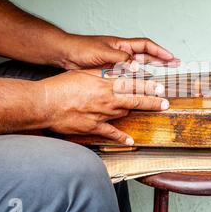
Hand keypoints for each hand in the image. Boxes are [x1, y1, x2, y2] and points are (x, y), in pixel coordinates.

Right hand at [40, 70, 168, 144]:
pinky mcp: (93, 127)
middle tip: (165, 102)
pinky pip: (111, 133)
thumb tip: (115, 71)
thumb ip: (101, 73)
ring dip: (136, 110)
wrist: (45, 103)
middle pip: (134, 100)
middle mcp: (106, 100)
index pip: (132, 85)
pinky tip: (131, 140)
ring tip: (149, 110)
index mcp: (104, 84)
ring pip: (124, 112)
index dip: (149, 87)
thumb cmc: (61, 86)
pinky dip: (122, 136)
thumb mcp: (83, 73)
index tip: (161, 88)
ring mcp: (101, 115)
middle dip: (152, 101)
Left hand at [59, 35, 179, 70]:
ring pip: (138, 68)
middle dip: (161, 60)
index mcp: (122, 45)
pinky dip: (136, 81)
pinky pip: (127, 77)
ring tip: (162, 79)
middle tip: (175, 65)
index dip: (160, 51)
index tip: (172, 58)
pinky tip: (141, 87)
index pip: (146, 46)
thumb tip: (137, 68)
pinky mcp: (110, 71)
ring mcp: (117, 62)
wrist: (66, 54)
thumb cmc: (82, 49)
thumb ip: (121, 60)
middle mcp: (122, 53)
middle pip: (147, 56)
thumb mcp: (103, 52)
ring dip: (150, 72)